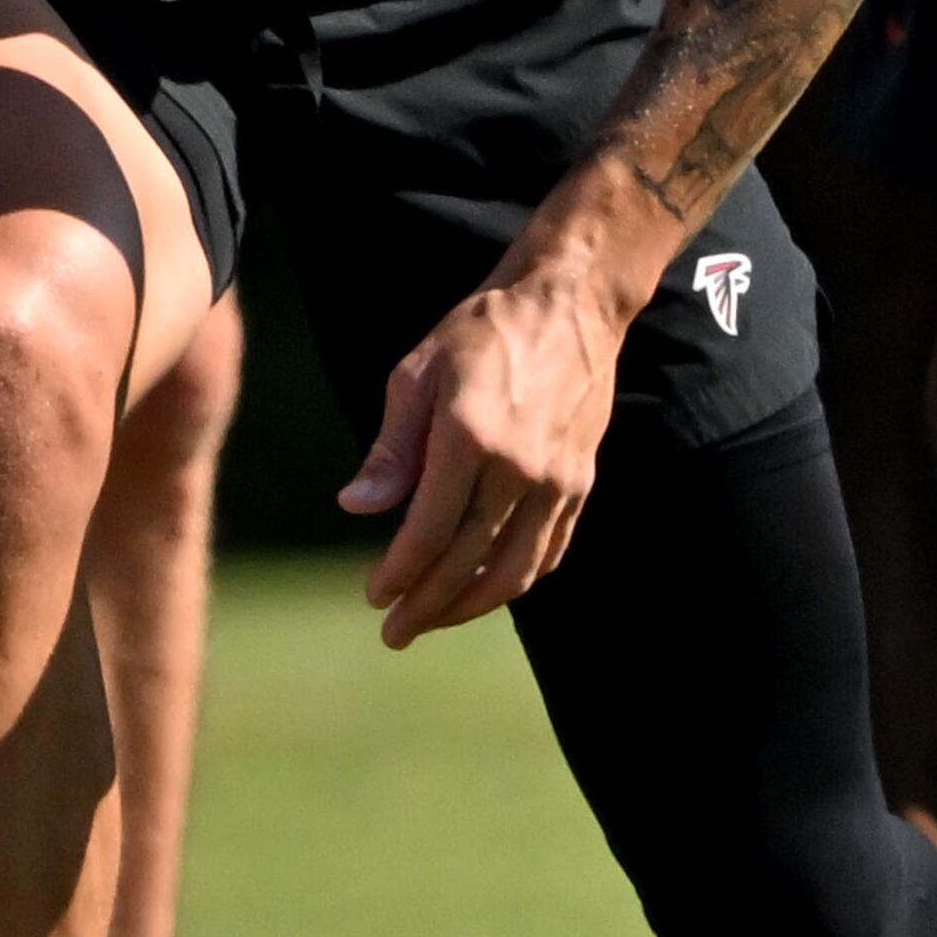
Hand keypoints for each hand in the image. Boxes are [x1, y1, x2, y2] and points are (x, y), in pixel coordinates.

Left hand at [337, 266, 632, 646]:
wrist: (568, 304)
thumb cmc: (480, 332)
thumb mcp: (416, 373)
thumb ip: (391, 448)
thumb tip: (356, 506)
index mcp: (469, 436)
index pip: (428, 529)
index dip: (400, 572)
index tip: (375, 597)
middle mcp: (519, 466)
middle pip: (469, 560)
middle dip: (428, 604)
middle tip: (395, 631)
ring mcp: (557, 480)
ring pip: (514, 569)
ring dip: (471, 605)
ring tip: (435, 620)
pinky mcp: (580, 483)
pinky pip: (549, 552)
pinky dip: (516, 580)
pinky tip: (488, 591)